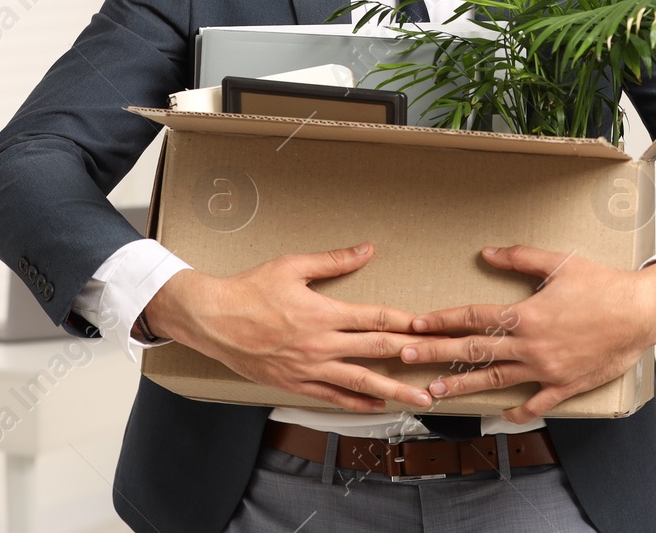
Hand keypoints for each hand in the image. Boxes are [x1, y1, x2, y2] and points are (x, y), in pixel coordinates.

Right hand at [142, 242, 438, 413]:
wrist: (211, 319)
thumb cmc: (249, 289)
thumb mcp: (293, 266)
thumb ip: (334, 261)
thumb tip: (367, 249)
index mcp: (324, 313)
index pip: (376, 318)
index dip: (408, 322)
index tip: (433, 327)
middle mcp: (321, 344)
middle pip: (378, 352)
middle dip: (414, 358)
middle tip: (443, 364)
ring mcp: (308, 368)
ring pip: (360, 382)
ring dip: (395, 391)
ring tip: (421, 399)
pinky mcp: (294, 383)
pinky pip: (332, 397)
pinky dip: (357, 403)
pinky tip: (377, 406)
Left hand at [401, 245, 655, 422]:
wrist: (642, 313)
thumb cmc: (603, 285)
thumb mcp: (560, 263)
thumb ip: (519, 258)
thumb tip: (485, 253)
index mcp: (526, 314)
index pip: (473, 317)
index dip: (442, 320)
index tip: (416, 324)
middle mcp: (531, 345)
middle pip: (473, 351)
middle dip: (435, 355)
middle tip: (404, 358)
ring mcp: (546, 370)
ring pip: (494, 380)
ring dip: (461, 386)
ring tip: (433, 392)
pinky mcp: (565, 386)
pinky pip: (535, 403)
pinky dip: (516, 411)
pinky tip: (498, 415)